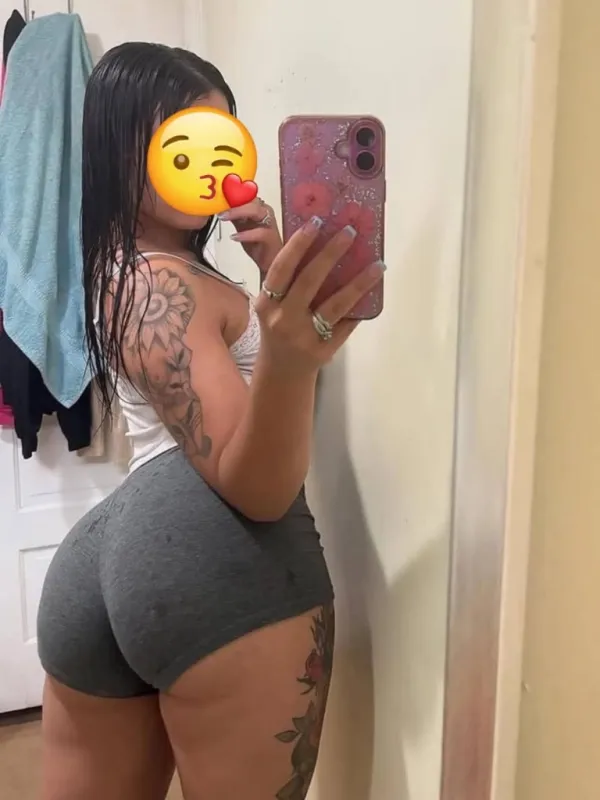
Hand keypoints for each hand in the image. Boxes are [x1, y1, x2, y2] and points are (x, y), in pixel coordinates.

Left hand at [219, 198, 282, 273]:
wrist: (269, 261)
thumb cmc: (257, 243)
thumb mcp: (242, 226)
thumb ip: (233, 215)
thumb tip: (219, 206)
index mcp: (259, 207)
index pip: (245, 193)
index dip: (231, 192)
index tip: (216, 195)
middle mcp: (265, 211)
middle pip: (250, 198)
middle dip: (232, 200)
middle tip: (217, 207)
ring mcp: (269, 223)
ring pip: (255, 210)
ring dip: (238, 212)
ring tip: (224, 217)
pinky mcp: (271, 237)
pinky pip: (259, 232)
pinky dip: (245, 234)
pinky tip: (234, 237)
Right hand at [254, 216, 385, 373]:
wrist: (282, 372)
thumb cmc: (278, 328)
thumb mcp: (271, 305)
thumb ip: (285, 278)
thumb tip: (314, 238)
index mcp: (267, 303)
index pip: (282, 268)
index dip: (298, 244)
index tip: (317, 220)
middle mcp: (283, 319)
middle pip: (310, 281)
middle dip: (331, 253)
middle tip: (351, 231)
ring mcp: (304, 337)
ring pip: (336, 304)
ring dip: (359, 282)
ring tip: (378, 264)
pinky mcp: (324, 351)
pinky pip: (346, 324)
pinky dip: (360, 307)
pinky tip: (374, 291)